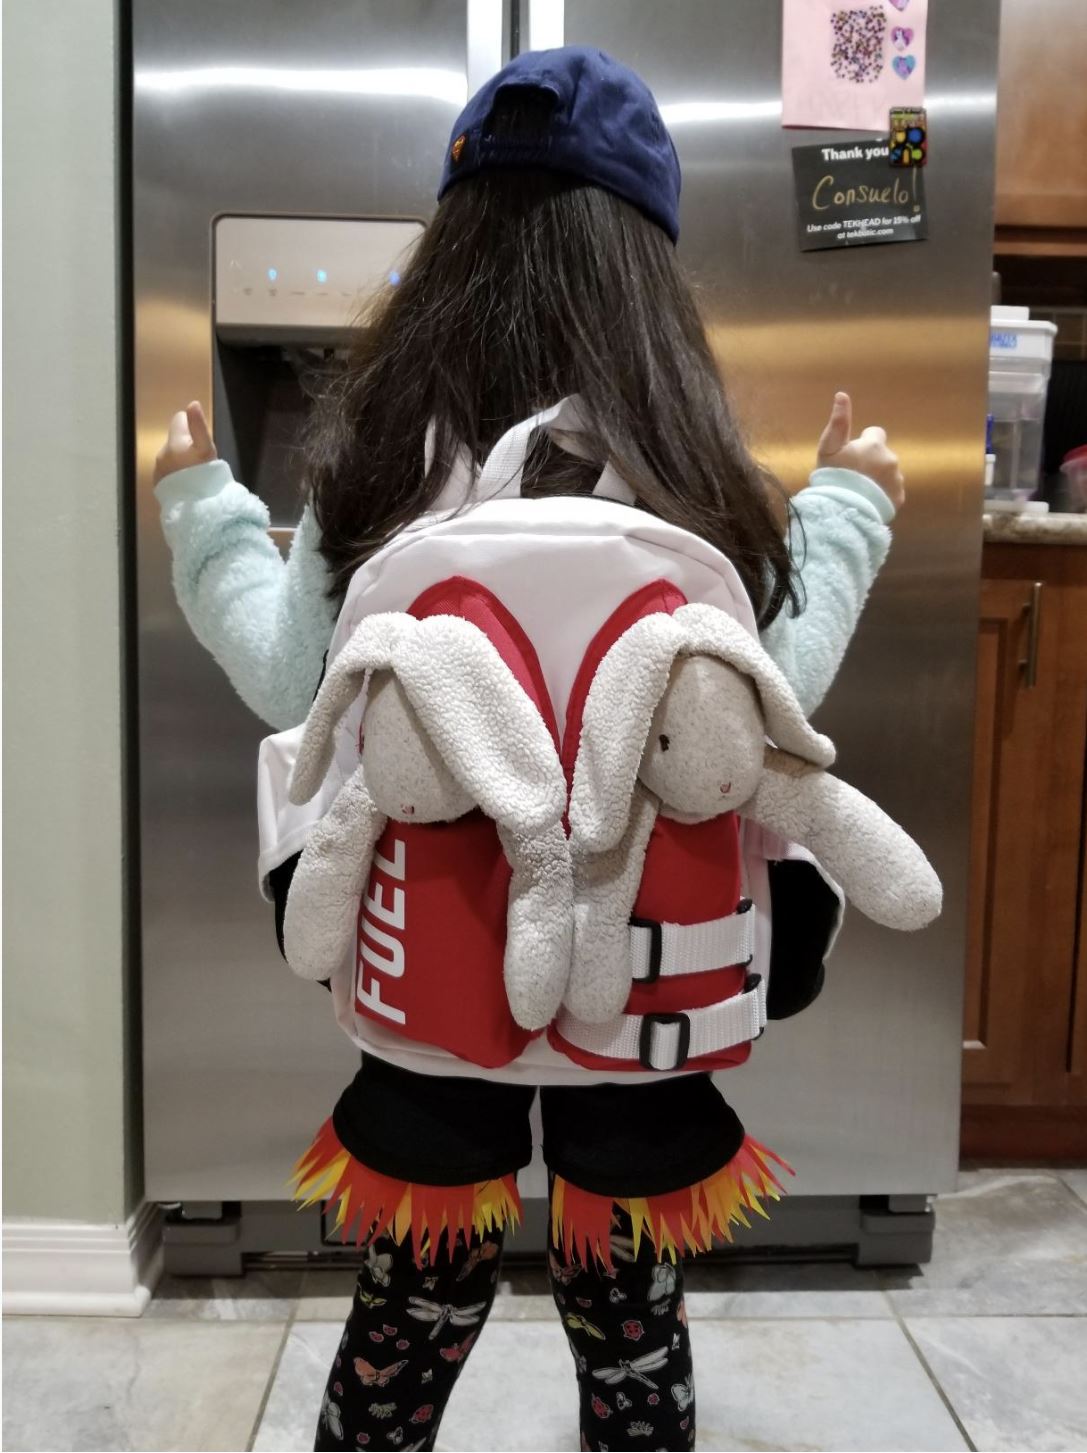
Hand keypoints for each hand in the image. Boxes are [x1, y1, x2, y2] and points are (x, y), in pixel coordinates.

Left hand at [153, 401, 216, 485]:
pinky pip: (168, 471)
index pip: (179, 419)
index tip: (200, 442)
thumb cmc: (204, 475)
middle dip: (187, 446)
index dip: (191, 427)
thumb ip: (198, 425)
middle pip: (176, 440)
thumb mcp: (206, 449)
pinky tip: (187, 484)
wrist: (195, 508)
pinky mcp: (159, 484)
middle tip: (201, 462)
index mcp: (174, 441)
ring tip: (194, 475)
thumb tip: (192, 403)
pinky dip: (176, 474)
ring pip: (172, 456)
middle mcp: (162, 452)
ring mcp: (159, 469)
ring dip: (181, 461)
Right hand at [816, 392, 904, 508]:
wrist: (842, 510)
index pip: (875, 433)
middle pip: (882, 455)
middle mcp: (890, 458)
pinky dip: (883, 494)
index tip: (852, 455)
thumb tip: (842, 394)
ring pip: (888, 473)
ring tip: (860, 491)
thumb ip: (838, 422)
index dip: (864, 443)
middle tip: (853, 476)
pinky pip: (892, 491)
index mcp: (874, 444)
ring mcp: (896, 479)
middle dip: (871, 462)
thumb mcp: (829, 447)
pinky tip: (868, 500)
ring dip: (878, 478)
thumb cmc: (833, 476)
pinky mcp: (899, 497)